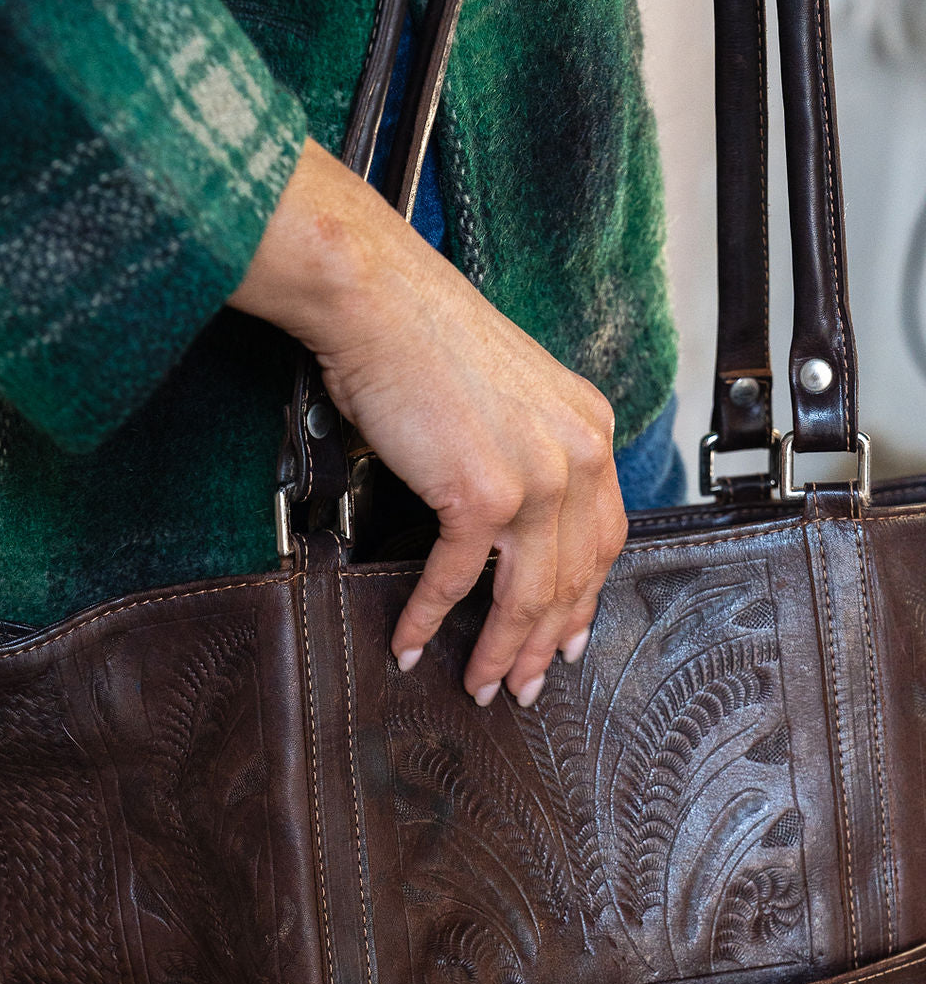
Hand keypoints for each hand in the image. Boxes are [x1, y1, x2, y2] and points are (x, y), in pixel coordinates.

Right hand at [229, 139, 626, 705]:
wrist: (378, 298)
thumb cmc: (425, 337)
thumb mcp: (511, 396)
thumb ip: (529, 453)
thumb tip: (508, 523)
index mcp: (590, 429)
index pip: (605, 537)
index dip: (586, 599)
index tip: (569, 638)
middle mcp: (578, 454)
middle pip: (574, 578)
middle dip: (546, 643)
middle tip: (526, 684)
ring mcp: (535, 477)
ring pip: (527, 594)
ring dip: (500, 650)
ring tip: (481, 685)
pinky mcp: (481, 492)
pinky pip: (458, 579)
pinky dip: (431, 616)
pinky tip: (414, 642)